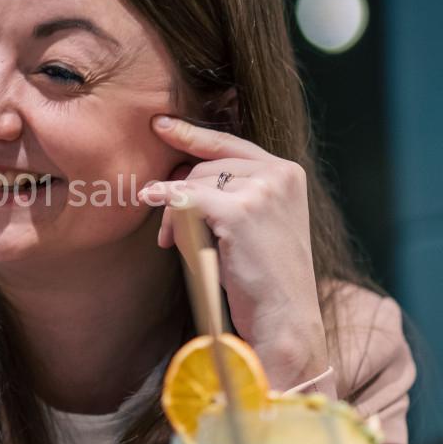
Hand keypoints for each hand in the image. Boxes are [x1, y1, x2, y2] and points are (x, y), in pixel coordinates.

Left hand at [138, 114, 329, 392]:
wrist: (285, 318)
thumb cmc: (264, 279)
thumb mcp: (254, 225)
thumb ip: (228, 193)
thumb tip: (176, 178)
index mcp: (287, 173)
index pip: (230, 143)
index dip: (192, 134)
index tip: (161, 125)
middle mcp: (279, 174)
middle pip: (204, 167)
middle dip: (178, 196)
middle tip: (166, 233)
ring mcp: (262, 190)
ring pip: (192, 185)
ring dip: (174, 215)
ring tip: (175, 246)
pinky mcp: (241, 211)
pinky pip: (186, 200)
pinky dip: (167, 207)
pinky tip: (155, 211)